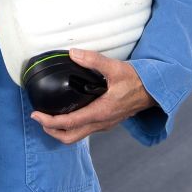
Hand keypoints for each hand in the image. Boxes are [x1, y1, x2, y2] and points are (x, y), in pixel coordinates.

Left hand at [30, 48, 155, 144]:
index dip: (49, 121)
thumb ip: (93, 60)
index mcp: (100, 113)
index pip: (69, 123)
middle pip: (70, 137)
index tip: (36, 115)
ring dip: (61, 130)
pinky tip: (68, 114)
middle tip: (38, 119)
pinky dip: (72, 127)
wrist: (155, 92)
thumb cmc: (138, 81)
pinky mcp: (107, 121)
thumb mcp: (116, 68)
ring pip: (78, 135)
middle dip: (51, 131)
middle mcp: (101, 123)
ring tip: (49, 118)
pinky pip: (85, 130)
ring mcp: (104, 124)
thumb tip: (73, 54)